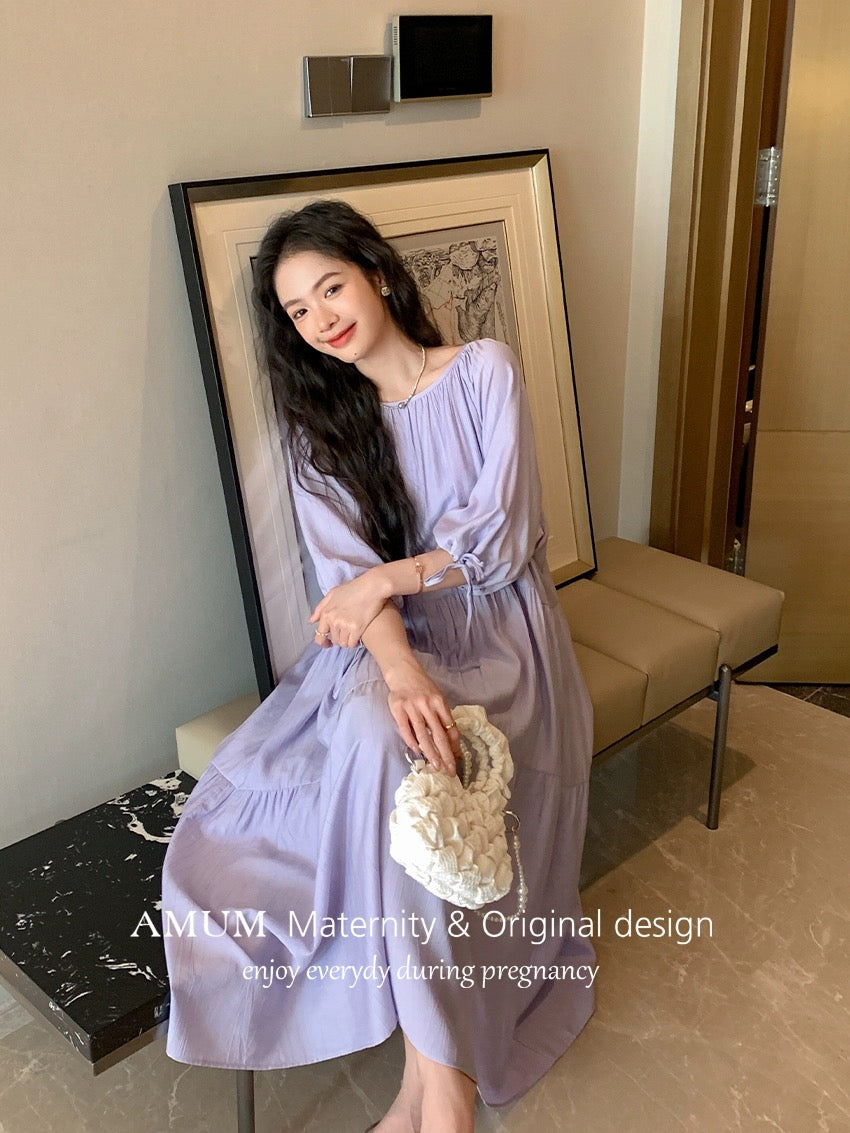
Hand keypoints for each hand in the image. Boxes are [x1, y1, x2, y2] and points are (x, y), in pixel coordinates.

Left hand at [310, 570, 387, 648]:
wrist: (372, 587)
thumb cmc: (353, 588)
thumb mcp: (333, 593)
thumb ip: (320, 608)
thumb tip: (311, 621)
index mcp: (326, 613)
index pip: (319, 635)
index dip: (324, 642)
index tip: (329, 643)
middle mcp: (333, 621)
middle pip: (334, 640)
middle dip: (339, 639)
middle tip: (345, 634)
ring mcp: (345, 626)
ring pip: (343, 643)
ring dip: (347, 641)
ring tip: (352, 635)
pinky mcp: (357, 629)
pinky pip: (352, 644)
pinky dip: (354, 643)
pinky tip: (358, 638)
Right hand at [384, 658, 461, 774]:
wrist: (403, 671)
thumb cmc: (422, 687)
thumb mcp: (437, 697)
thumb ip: (442, 716)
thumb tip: (451, 740)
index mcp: (440, 702)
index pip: (450, 728)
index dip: (455, 745)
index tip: (458, 760)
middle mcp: (427, 705)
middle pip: (439, 734)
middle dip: (446, 754)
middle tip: (450, 770)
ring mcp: (412, 707)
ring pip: (423, 734)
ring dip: (431, 752)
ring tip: (436, 766)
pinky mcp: (398, 709)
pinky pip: (406, 729)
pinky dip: (412, 742)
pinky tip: (417, 751)